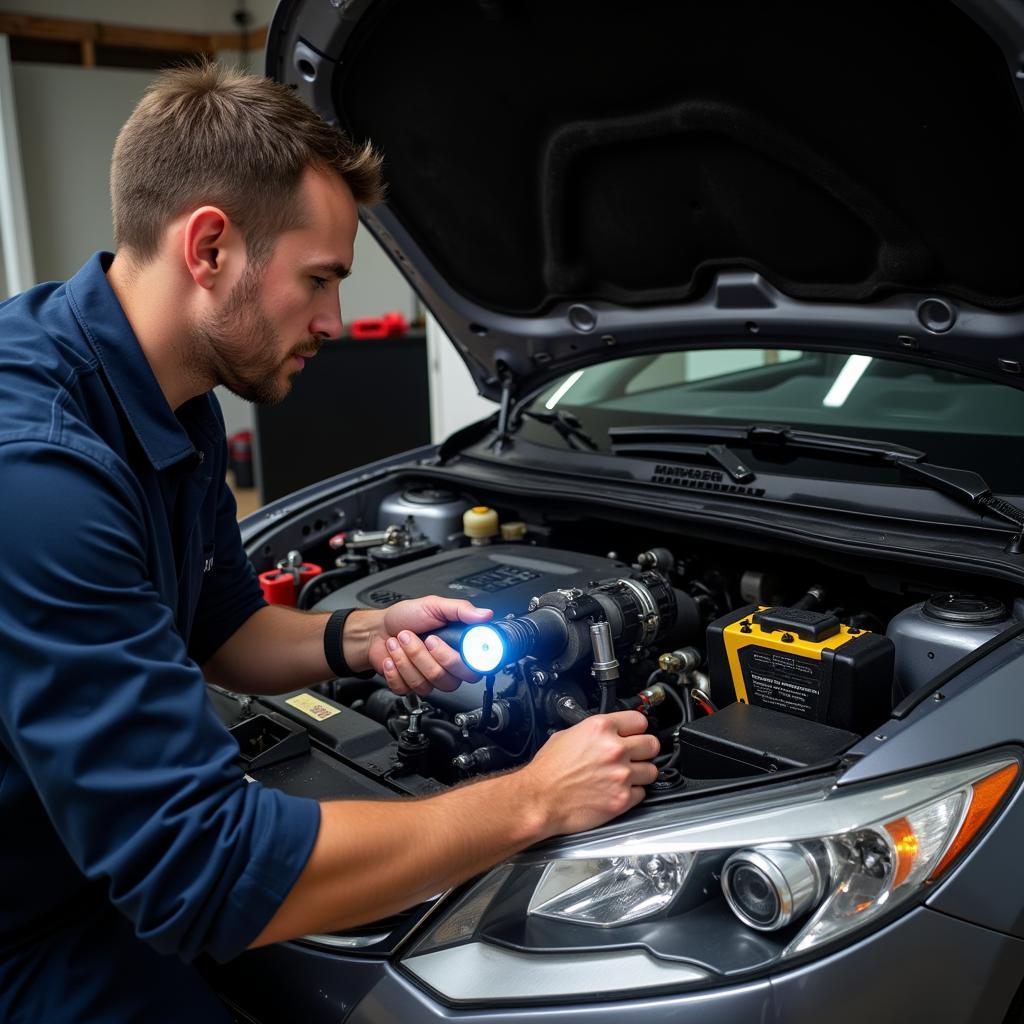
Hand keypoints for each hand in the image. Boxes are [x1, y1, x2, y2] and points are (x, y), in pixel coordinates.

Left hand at [367, 596, 492, 696]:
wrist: (378, 629)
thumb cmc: (406, 617)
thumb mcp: (434, 605)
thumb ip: (461, 610)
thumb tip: (485, 615)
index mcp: (459, 648)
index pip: (472, 668)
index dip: (456, 660)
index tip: (436, 642)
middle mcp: (448, 667)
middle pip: (448, 679)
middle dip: (424, 655)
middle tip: (417, 637)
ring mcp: (429, 679)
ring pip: (426, 684)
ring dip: (406, 659)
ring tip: (400, 641)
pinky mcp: (410, 687)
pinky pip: (407, 689)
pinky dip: (395, 671)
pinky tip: (393, 657)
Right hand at [520, 711, 659, 836]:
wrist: (540, 799)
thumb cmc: (548, 770)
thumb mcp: (566, 735)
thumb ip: (592, 731)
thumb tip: (605, 732)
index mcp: (601, 728)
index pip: (639, 720)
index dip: (636, 728)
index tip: (635, 734)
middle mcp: (614, 749)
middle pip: (652, 744)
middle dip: (644, 750)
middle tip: (635, 755)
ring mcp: (621, 775)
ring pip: (651, 771)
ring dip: (641, 773)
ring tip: (625, 776)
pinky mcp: (622, 799)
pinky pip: (642, 793)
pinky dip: (632, 793)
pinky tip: (617, 791)